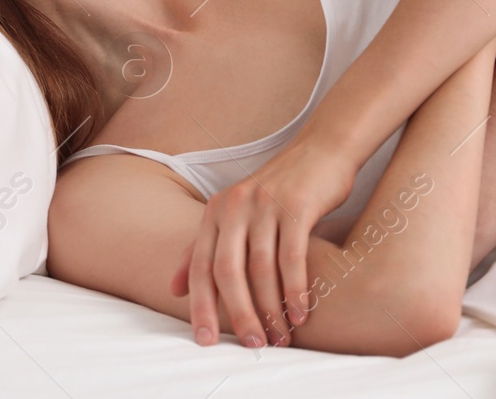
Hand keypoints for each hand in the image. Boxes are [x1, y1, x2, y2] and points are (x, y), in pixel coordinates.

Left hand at [168, 136, 355, 347]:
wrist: (322, 151)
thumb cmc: (281, 191)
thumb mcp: (238, 214)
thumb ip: (207, 248)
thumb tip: (173, 289)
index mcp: (216, 210)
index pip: (201, 266)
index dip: (201, 306)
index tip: (206, 340)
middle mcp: (236, 205)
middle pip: (228, 271)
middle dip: (239, 314)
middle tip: (252, 344)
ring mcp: (266, 204)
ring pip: (261, 269)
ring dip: (271, 309)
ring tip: (281, 337)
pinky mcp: (297, 206)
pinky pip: (292, 258)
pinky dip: (295, 290)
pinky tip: (300, 313)